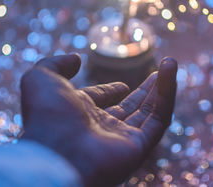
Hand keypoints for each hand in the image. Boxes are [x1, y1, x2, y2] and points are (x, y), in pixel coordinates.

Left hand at [21, 54, 176, 186]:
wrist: (54, 153)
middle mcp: (101, 128)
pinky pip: (159, 118)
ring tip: (170, 63)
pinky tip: (169, 70)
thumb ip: (56, 64)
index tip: (122, 85)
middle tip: (158, 71)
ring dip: (162, 87)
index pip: (100, 101)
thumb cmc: (45, 116)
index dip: (110, 91)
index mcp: (79, 113)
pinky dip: (167, 94)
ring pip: (149, 112)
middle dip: (144, 90)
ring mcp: (121, 138)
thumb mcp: (42, 78)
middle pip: (130, 107)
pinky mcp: (138, 147)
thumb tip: (77, 58)